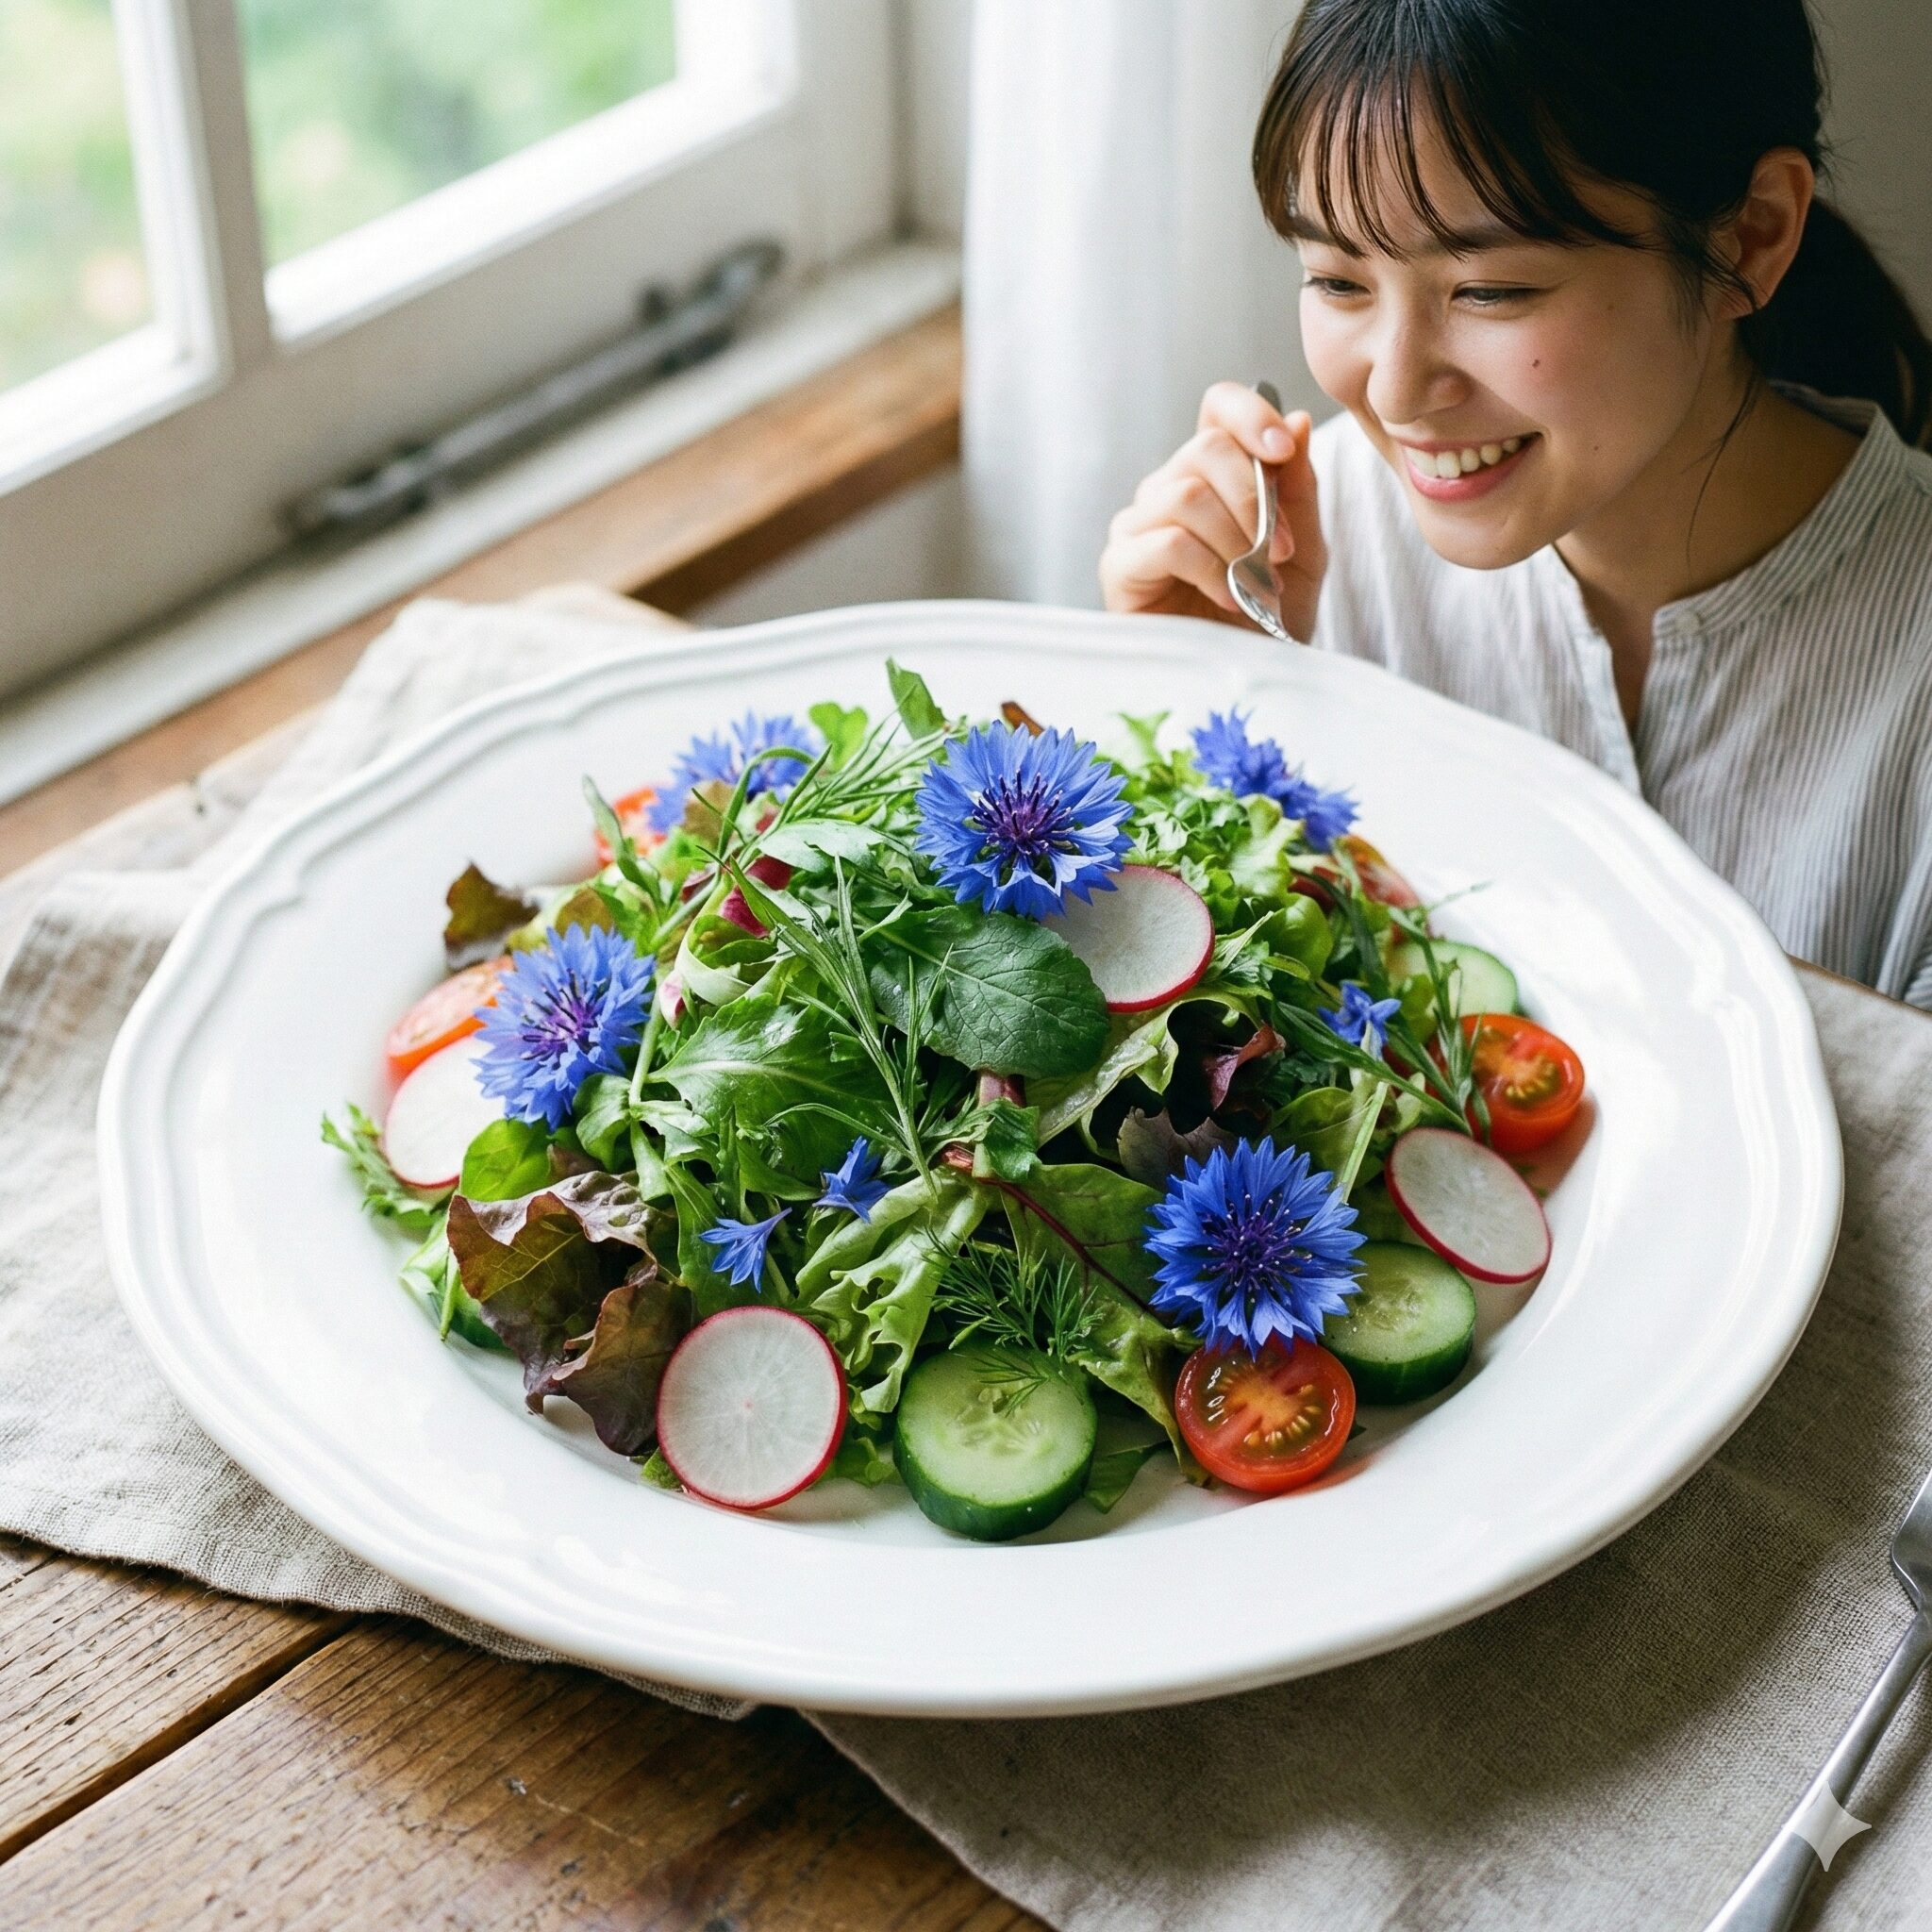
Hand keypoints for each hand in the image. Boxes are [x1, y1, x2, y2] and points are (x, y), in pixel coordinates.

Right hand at [1099, 383, 1325, 641]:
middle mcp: (1168, 491)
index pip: (1218, 409)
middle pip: (1204, 449)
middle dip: (1254, 497)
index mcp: (1212, 477)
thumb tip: (1296, 419)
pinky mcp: (1120, 567)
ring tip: (1255, 584)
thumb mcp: (1303, 550)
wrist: (1245, 684)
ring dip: (1236, 540)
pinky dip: (1210, 569)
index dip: (1250, 414)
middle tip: (1278, 550)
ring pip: (1187, 494)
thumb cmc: (1268, 620)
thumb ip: (1299, 488)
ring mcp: (1138, 527)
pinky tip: (1229, 600)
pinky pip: (1168, 542)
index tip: (1283, 449)